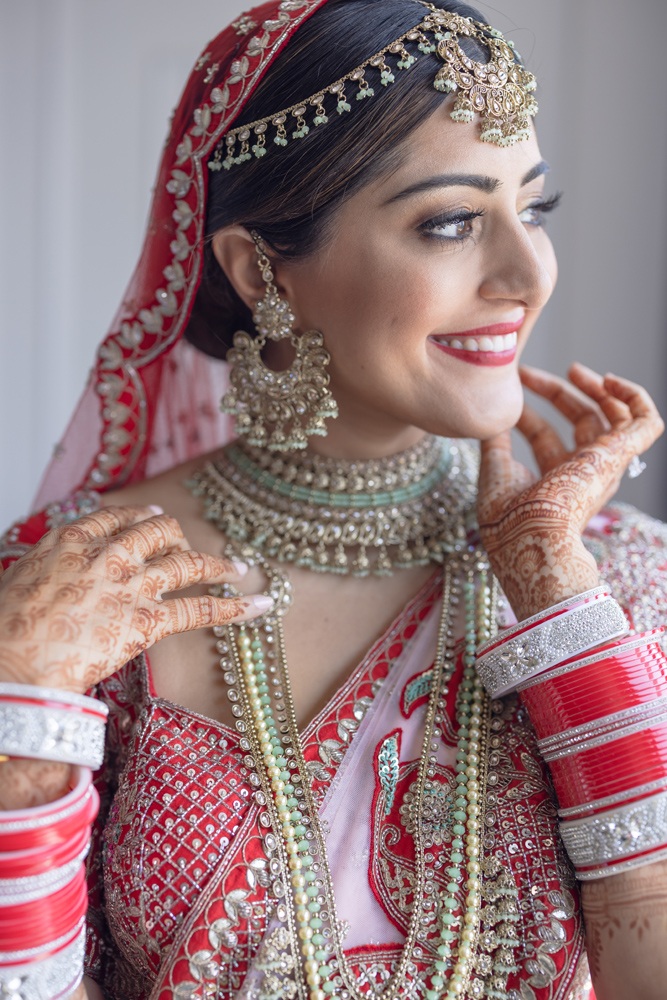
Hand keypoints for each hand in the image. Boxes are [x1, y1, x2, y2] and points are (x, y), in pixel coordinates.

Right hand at [0, 506, 268, 693]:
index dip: (139, 517)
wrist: (12, 663)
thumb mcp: (16, 582)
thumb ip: (45, 570)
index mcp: (69, 541)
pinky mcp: (149, 620)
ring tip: (239, 567)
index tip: (153, 517)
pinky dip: (234, 607)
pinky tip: (259, 606)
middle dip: (177, 537)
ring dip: (217, 563)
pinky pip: (201, 609)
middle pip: (156, 531)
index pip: (115, 517)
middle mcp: (107, 555)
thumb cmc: (4, 631)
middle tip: (188, 547)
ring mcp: (131, 585)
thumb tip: (53, 578)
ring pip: (186, 562)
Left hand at [477, 363, 663, 620]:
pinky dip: (635, 397)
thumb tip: (490, 418)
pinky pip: (645, 423)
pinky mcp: (618, 456)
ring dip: (596, 388)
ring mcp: (603, 465)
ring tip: (573, 369)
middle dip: (558, 391)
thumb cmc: (506, 517)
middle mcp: (584, 473)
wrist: (527, 535)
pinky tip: (610, 380)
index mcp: (554, 481)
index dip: (527, 412)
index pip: (545, 436)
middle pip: (579, 422)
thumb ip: (494, 444)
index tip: (508, 392)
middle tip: (529, 372)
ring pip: (614, 418)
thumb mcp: (495, 470)